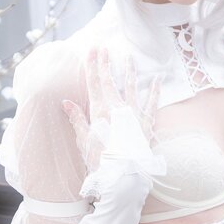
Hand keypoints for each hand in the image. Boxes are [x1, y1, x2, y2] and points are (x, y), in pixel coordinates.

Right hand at [62, 46, 160, 170]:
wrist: (124, 175)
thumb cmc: (101, 161)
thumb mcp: (84, 141)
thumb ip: (77, 119)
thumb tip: (66, 103)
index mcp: (100, 111)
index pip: (94, 83)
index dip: (93, 66)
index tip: (92, 50)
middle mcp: (117, 108)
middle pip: (110, 81)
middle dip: (107, 63)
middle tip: (105, 47)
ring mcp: (134, 113)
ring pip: (131, 86)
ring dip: (129, 70)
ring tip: (128, 56)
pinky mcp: (147, 122)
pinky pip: (152, 102)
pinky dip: (155, 90)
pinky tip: (157, 79)